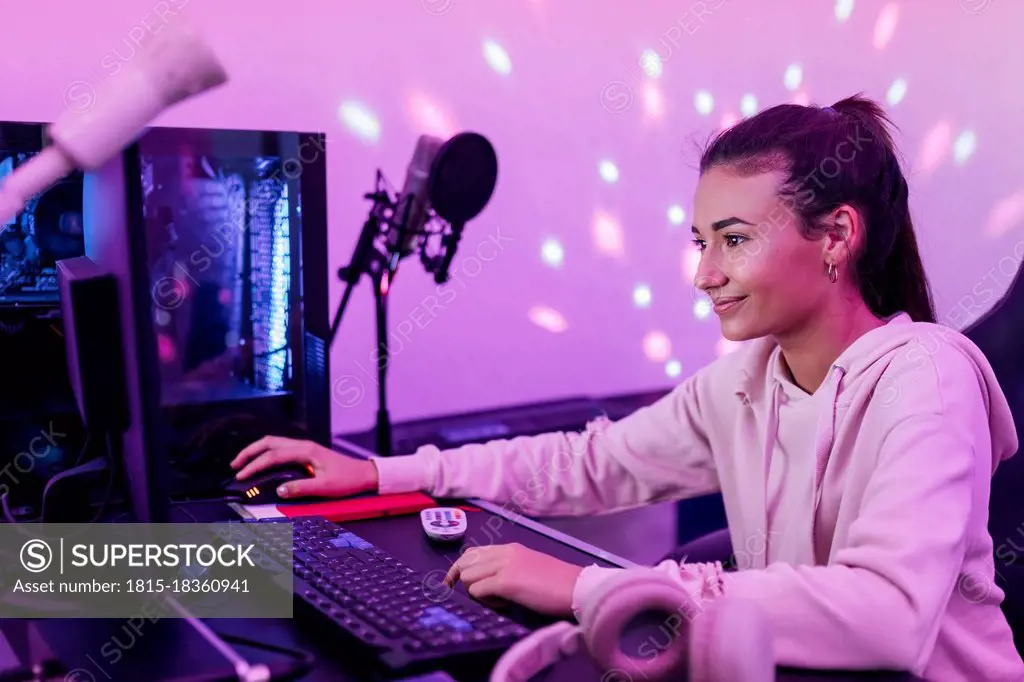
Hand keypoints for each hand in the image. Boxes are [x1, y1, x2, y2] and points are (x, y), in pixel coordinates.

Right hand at [230, 436, 378, 499]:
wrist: (364, 474)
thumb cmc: (347, 479)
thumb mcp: (324, 487)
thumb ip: (301, 488)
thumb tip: (280, 490)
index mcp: (305, 451)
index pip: (273, 455)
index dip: (255, 465)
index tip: (242, 476)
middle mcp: (303, 446)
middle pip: (269, 442)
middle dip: (250, 452)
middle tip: (235, 465)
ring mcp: (304, 448)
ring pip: (274, 443)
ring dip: (257, 451)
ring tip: (243, 463)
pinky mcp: (306, 453)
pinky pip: (281, 449)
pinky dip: (267, 453)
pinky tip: (262, 463)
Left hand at [444, 543, 583, 617]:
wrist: (575, 588)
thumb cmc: (557, 583)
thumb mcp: (529, 568)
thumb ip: (508, 570)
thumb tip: (489, 583)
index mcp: (510, 548)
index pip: (473, 552)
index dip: (461, 568)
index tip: (455, 582)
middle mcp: (504, 553)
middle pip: (465, 562)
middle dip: (462, 580)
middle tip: (475, 596)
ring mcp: (504, 566)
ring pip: (468, 576)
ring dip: (477, 592)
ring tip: (498, 600)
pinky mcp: (506, 582)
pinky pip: (478, 590)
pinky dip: (485, 601)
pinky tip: (503, 604)